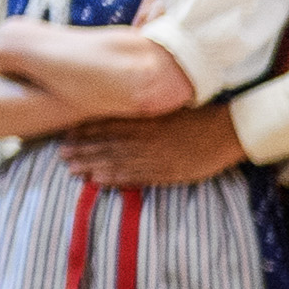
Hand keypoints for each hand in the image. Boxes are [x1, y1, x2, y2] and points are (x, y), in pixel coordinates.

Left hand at [60, 102, 244, 187]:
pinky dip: (114, 179)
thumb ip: (145, 111)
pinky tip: (98, 181)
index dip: (85, 131)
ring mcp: (154, 156)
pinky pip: (134, 177)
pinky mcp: (165, 173)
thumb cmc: (200, 117)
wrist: (227, 132)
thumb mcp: (169, 107)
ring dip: (91, 166)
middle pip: (106, 144)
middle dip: (82, 150)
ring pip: (115, 162)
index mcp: (145, 119)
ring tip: (72, 170)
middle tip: (61, 155)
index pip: (108, 125)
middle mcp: (145, 137)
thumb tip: (124, 107)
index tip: (68, 134)